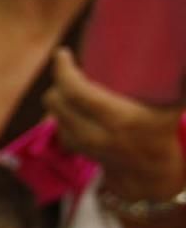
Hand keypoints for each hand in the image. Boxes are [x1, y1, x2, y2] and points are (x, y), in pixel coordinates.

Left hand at [44, 48, 184, 200]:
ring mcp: (84, 145)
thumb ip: (180, 84)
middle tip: (68, 66)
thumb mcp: (174, 108)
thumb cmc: (164, 132)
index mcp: (119, 119)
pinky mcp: (78, 152)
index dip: (63, 70)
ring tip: (71, 83)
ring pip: (55, 115)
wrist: (153, 174)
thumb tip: (184, 53)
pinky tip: (71, 102)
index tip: (61, 53)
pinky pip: (59, 127)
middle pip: (57, 102)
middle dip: (59, 81)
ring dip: (58, 98)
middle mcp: (96, 134)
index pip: (76, 92)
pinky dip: (60, 113)